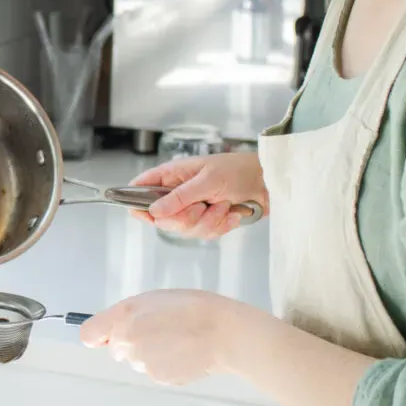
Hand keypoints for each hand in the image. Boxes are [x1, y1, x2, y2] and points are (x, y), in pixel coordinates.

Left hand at [78, 289, 230, 385]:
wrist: (224, 333)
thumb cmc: (192, 307)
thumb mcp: (153, 299)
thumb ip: (124, 316)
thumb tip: (105, 336)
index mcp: (124, 320)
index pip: (90, 335)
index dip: (100, 334)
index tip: (109, 333)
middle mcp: (129, 346)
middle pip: (116, 350)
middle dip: (130, 342)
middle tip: (158, 329)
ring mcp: (144, 366)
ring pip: (137, 361)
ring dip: (149, 353)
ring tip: (176, 339)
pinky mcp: (161, 379)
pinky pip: (155, 371)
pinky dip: (165, 364)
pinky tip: (183, 353)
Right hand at [130, 152, 267, 239]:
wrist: (268, 183)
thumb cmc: (237, 170)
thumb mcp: (207, 180)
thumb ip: (179, 197)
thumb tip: (154, 211)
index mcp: (172, 175)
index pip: (141, 189)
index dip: (137, 202)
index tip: (144, 215)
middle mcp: (178, 193)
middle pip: (163, 219)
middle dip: (187, 218)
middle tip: (203, 206)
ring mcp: (192, 208)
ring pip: (186, 230)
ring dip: (209, 221)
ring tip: (224, 206)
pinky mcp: (207, 221)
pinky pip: (204, 234)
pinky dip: (221, 226)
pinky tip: (232, 214)